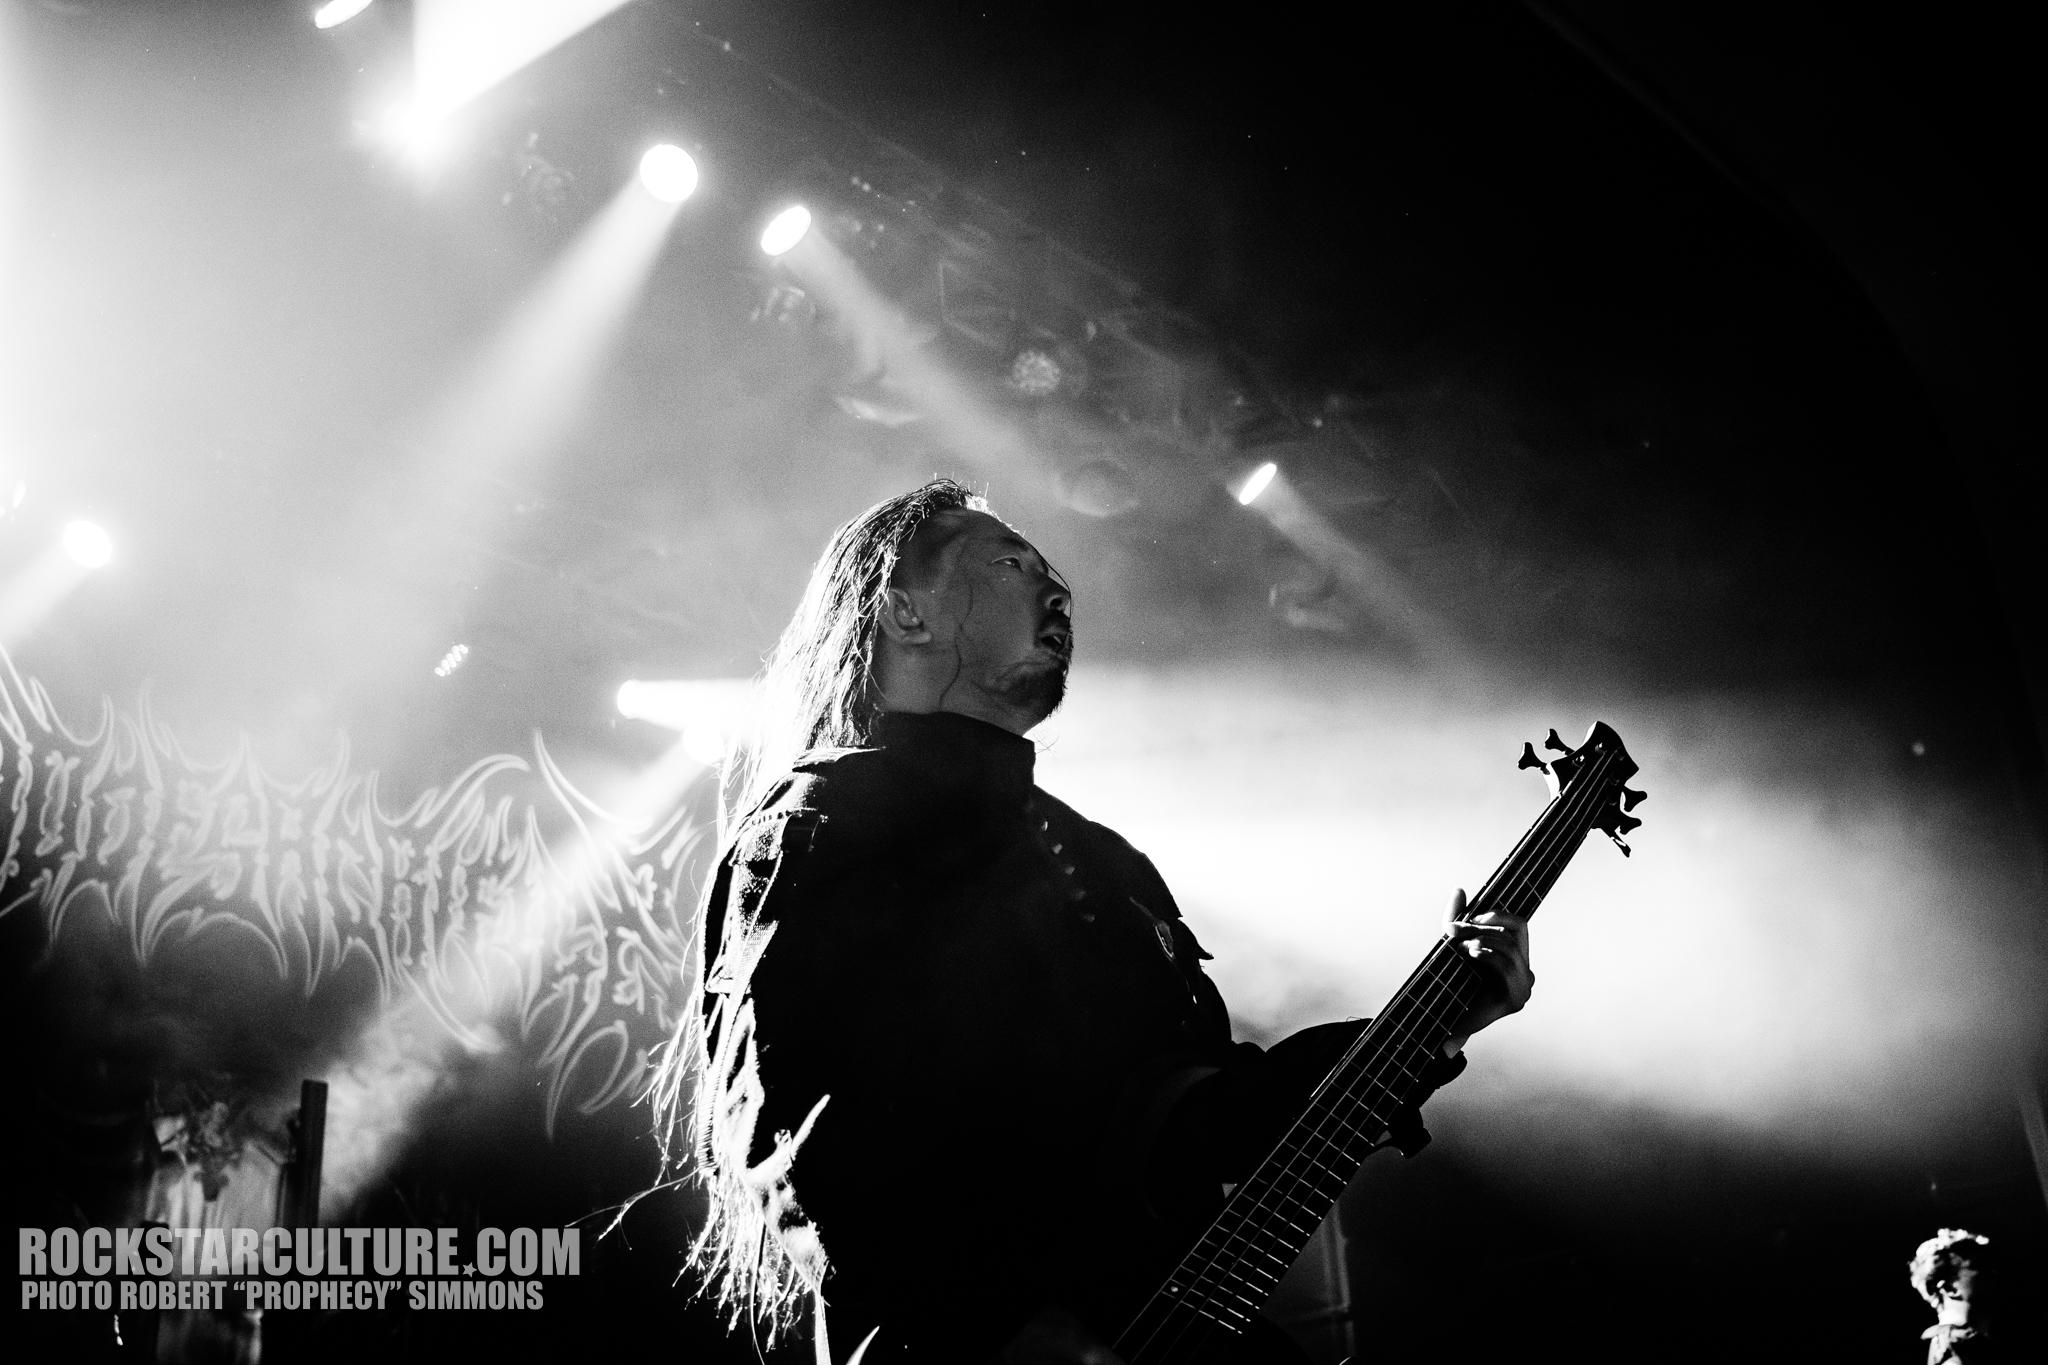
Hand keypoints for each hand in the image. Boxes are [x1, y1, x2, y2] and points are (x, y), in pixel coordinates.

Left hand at [1440, 887, 1532, 1055]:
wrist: (1444, 1019)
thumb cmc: (1451, 982)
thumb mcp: (1454, 945)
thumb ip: (1457, 918)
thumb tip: (1459, 889)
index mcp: (1516, 957)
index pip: (1519, 924)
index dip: (1496, 915)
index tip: (1470, 917)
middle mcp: (1525, 971)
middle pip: (1514, 932)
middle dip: (1482, 926)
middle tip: (1453, 930)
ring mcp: (1524, 986)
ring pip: (1509, 948)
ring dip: (1481, 940)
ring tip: (1459, 945)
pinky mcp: (1516, 1000)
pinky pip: (1507, 966)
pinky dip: (1487, 955)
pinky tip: (1471, 953)